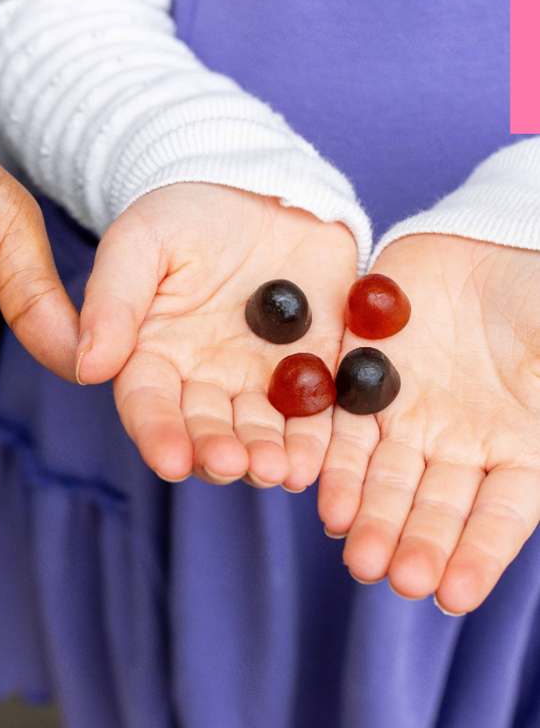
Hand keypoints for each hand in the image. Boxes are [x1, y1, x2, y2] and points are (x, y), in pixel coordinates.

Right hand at [77, 184, 357, 488]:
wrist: (257, 186)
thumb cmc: (182, 212)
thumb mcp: (138, 243)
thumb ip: (113, 302)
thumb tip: (88, 367)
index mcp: (152, 356)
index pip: (148, 404)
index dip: (158, 434)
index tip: (170, 461)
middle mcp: (204, 379)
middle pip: (206, 429)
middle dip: (217, 452)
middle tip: (231, 464)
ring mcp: (261, 378)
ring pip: (262, 431)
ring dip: (269, 456)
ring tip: (280, 471)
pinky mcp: (318, 366)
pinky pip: (322, 410)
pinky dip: (322, 438)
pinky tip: (323, 457)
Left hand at [319, 235, 539, 612]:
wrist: (491, 240)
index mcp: (519, 449)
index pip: (500, 516)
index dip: (478, 555)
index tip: (452, 596)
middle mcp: (457, 445)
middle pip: (432, 504)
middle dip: (411, 540)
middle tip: (390, 578)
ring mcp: (406, 414)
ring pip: (383, 475)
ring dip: (367, 514)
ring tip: (353, 552)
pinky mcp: (361, 380)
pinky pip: (341, 426)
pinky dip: (331, 460)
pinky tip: (318, 492)